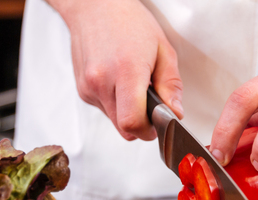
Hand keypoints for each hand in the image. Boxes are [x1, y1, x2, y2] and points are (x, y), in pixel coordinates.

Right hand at [52, 0, 182, 140]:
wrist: (94, 7)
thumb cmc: (129, 22)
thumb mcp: (163, 49)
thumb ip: (171, 85)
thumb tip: (175, 113)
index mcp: (126, 70)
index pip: (132, 122)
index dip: (148, 130)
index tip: (158, 123)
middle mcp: (102, 81)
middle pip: (124, 128)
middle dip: (141, 124)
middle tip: (150, 105)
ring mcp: (88, 87)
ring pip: (114, 121)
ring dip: (127, 112)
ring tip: (133, 86)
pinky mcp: (82, 90)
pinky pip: (104, 110)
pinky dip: (115, 103)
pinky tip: (119, 82)